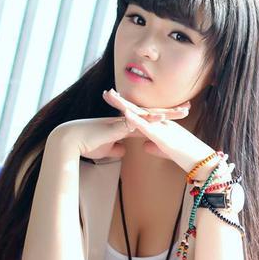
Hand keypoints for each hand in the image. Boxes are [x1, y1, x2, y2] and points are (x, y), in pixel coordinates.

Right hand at [51, 97, 189, 161]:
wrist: (70, 140)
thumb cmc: (86, 145)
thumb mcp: (106, 150)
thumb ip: (116, 149)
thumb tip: (123, 151)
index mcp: (125, 125)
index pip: (148, 121)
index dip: (162, 119)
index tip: (177, 118)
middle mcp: (126, 120)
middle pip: (152, 115)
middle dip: (170, 112)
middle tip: (187, 107)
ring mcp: (122, 121)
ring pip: (149, 115)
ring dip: (166, 113)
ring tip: (184, 111)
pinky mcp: (117, 126)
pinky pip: (137, 122)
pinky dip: (149, 120)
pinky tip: (162, 118)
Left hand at [102, 89, 233, 178]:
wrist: (204, 163)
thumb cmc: (188, 158)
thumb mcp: (168, 152)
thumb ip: (156, 147)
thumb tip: (144, 146)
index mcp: (161, 127)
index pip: (141, 115)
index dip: (127, 108)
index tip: (114, 101)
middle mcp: (161, 125)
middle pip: (138, 110)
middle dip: (121, 102)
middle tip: (106, 92)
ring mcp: (162, 130)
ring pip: (141, 115)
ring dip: (125, 107)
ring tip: (112, 97)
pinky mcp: (164, 138)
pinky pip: (148, 128)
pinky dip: (136, 121)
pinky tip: (126, 114)